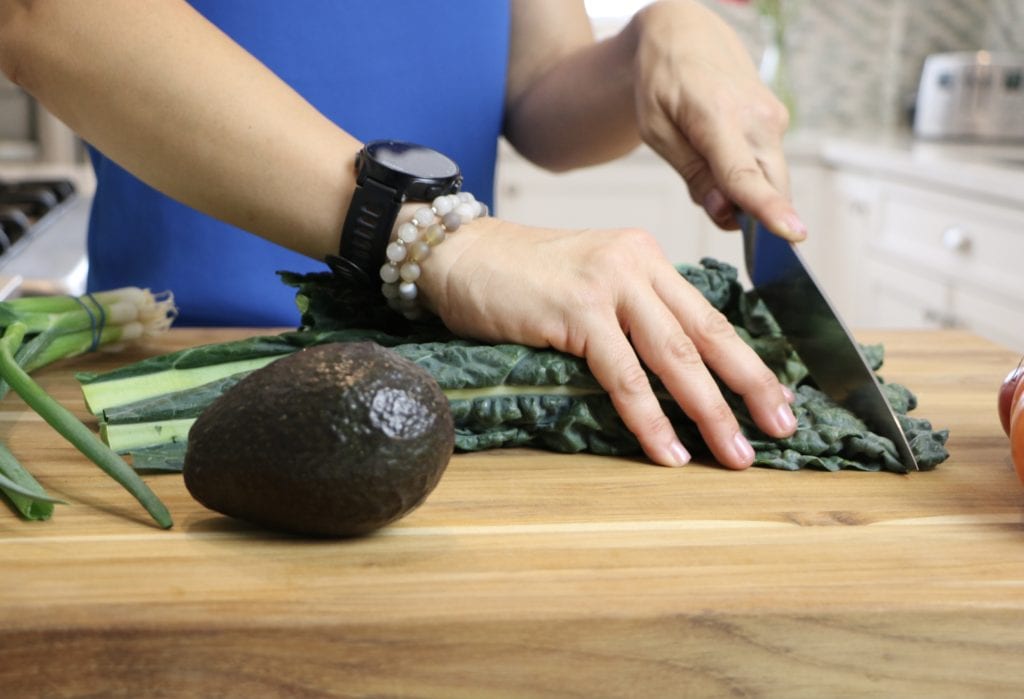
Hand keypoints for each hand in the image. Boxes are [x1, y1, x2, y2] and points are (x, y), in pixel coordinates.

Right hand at [419, 217, 797, 468]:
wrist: (459, 256)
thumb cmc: (519, 280)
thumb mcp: (589, 285)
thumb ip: (629, 315)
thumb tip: (669, 374)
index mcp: (646, 258)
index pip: (709, 316)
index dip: (748, 362)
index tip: (777, 400)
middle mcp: (636, 264)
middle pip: (708, 334)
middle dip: (751, 386)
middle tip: (782, 429)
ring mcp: (607, 285)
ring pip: (674, 357)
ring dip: (710, 413)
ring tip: (735, 454)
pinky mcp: (576, 310)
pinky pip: (622, 375)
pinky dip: (649, 419)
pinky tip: (668, 451)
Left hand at [631, 0, 805, 240]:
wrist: (684, 33)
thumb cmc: (662, 83)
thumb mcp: (657, 131)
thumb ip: (693, 174)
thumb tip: (725, 213)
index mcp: (717, 117)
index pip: (746, 175)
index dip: (769, 210)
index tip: (794, 234)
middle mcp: (757, 117)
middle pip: (769, 187)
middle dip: (747, 213)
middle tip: (707, 194)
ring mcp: (774, 118)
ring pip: (770, 180)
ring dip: (743, 191)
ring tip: (704, 157)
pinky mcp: (778, 121)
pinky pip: (767, 165)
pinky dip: (747, 174)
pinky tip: (719, 148)